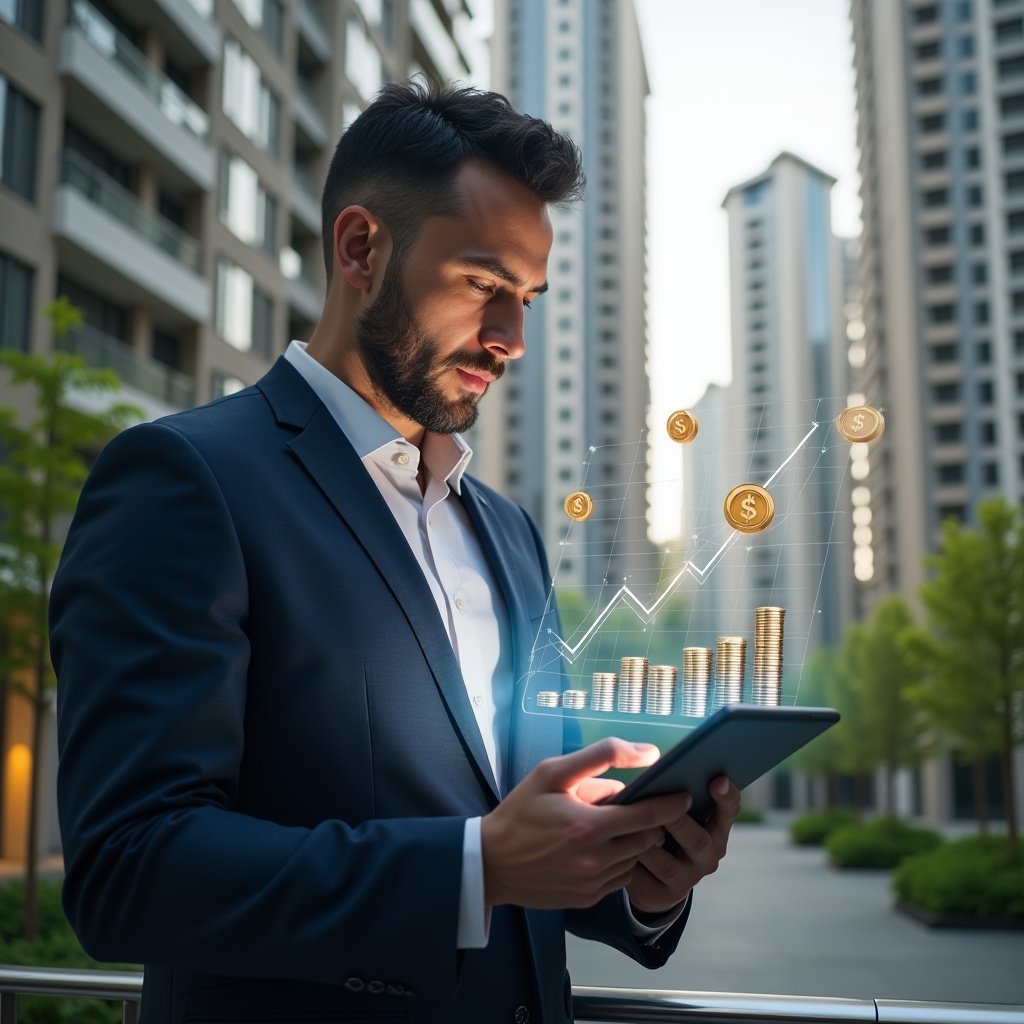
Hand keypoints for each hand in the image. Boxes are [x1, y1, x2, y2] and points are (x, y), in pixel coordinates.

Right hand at [481, 738, 686, 909]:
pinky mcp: (587, 899)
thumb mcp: (553, 772)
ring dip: (634, 842)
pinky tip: (600, 847)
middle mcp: (595, 860)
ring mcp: (592, 884)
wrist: (491, 861)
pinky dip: (618, 861)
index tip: (683, 794)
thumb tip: (648, 753)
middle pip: (647, 839)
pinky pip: (619, 879)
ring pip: (635, 860)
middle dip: (650, 821)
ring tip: (615, 826)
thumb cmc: (521, 811)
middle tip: (638, 806)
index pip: (649, 816)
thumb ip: (601, 757)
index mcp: (589, 827)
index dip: (671, 804)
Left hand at [625, 775, 741, 915]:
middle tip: (660, 804)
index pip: (729, 811)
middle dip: (676, 821)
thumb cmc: (665, 830)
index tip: (717, 778)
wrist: (655, 879)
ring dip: (644, 842)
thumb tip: (656, 765)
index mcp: (715, 830)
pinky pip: (643, 878)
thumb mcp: (676, 812)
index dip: (726, 796)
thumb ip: (674, 795)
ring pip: (665, 862)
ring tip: (624, 824)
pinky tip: (611, 847)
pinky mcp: (661, 895)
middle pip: (697, 840)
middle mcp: (707, 857)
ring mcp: (686, 880)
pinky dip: (627, 860)